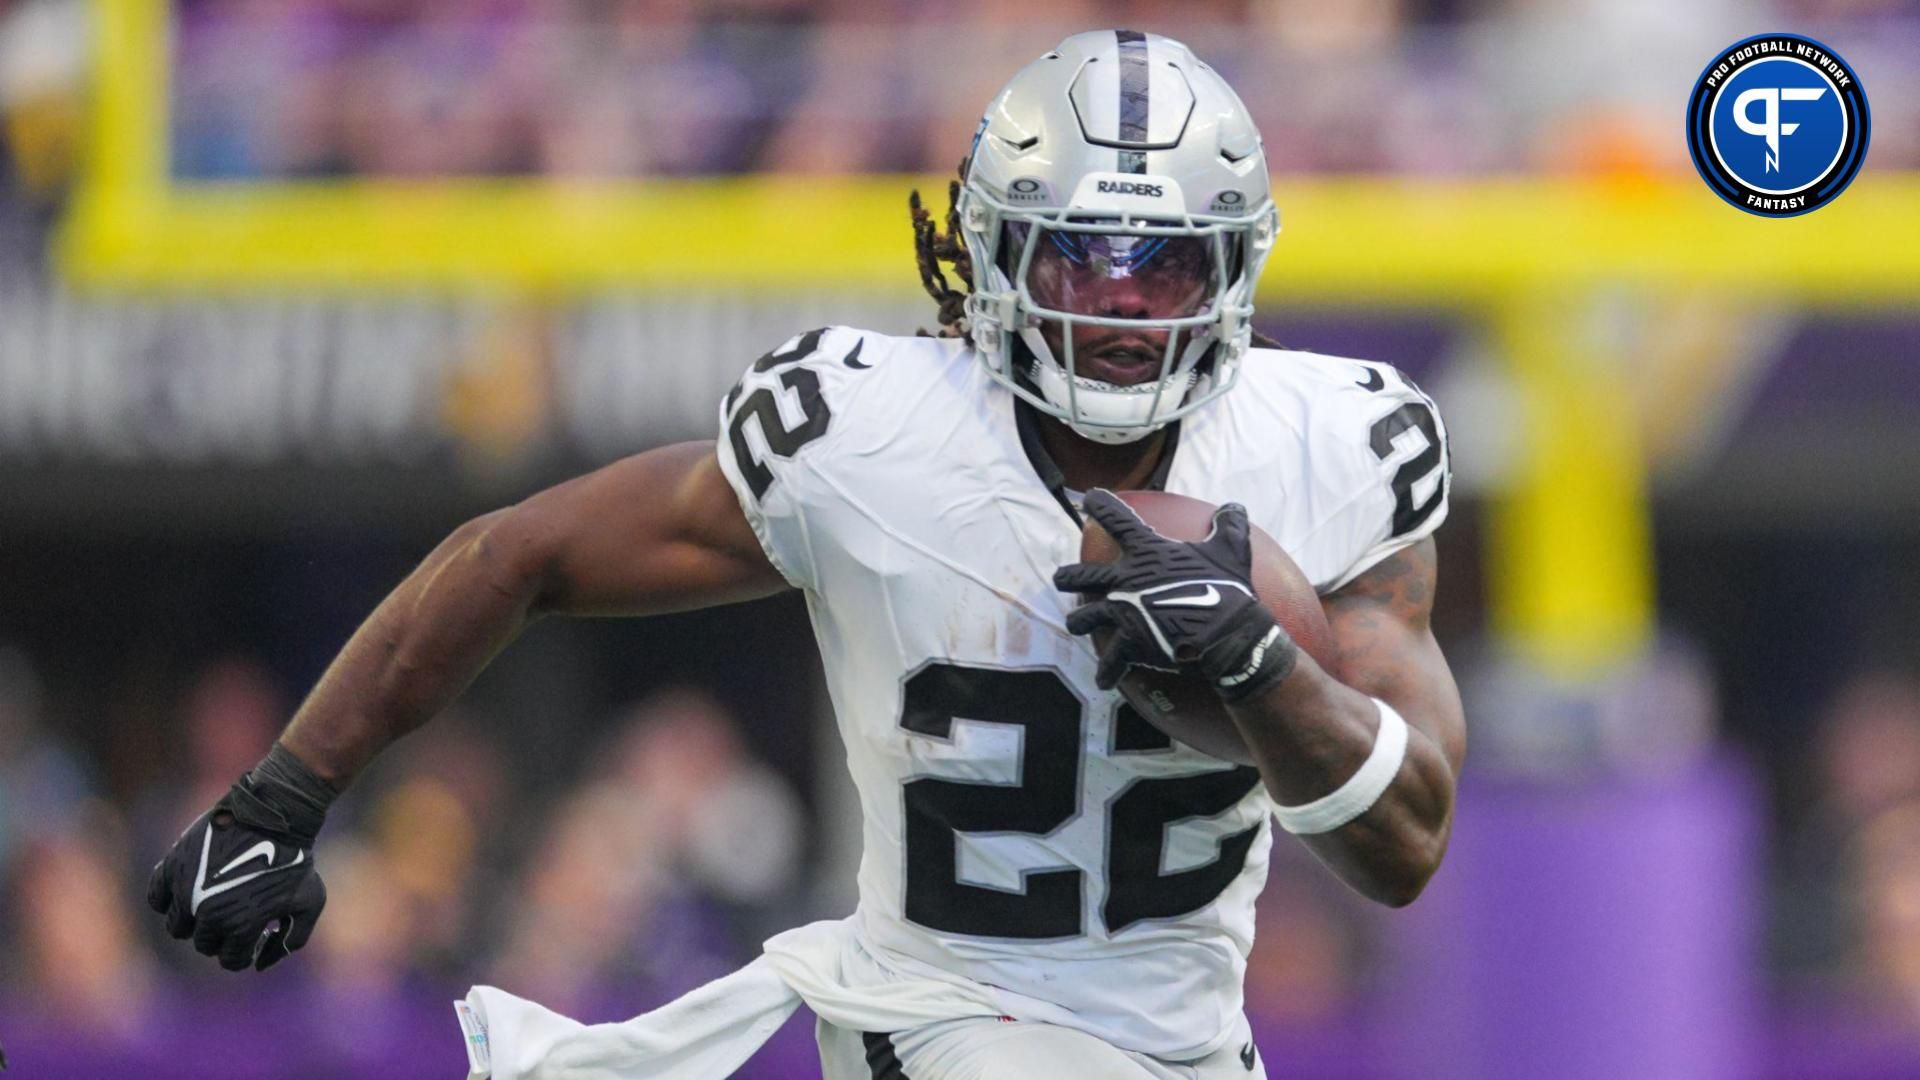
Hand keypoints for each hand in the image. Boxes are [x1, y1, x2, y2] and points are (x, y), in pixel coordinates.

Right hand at [148, 744, 331, 970]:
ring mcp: (187, 890)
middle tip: (235, 915)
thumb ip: (291, 940)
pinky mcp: (173, 867)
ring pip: (177, 926)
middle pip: (204, 943)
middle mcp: (209, 913)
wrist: (274, 815)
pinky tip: (187, 890)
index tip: (252, 936)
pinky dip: (167, 900)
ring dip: (194, 921)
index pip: (230, 959)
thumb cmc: (294, 858)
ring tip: (214, 902)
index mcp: (240, 926)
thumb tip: (260, 964)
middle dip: (221, 935)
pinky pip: (155, 898)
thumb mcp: (309, 902)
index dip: (244, 952)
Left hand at [1052, 490, 1295, 699]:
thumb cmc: (1228, 589)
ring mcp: (1122, 613)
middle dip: (1067, 577)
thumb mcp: (1231, 550)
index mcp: (1146, 552)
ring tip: (1079, 626)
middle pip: (1080, 577)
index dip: (1099, 505)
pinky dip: (1107, 672)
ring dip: (1080, 623)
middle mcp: (1124, 580)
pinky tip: (1104, 681)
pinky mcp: (1128, 644)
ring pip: (1083, 619)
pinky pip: (1109, 662)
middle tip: (1061, 579)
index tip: (1088, 499)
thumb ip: (1228, 526)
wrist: (1226, 634)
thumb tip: (1234, 507)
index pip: (1117, 520)